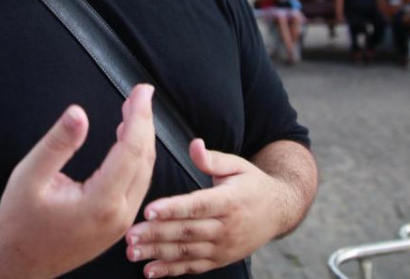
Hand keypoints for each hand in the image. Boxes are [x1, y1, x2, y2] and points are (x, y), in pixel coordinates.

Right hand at [0, 84, 156, 278]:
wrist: (19, 262)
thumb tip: (78, 113)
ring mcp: (121, 223)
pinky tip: (126, 143)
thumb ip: (57, 144)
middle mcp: (118, 215)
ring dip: (142, 140)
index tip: (141, 91)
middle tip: (140, 94)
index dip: (139, 116)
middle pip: (144, 160)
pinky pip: (137, 186)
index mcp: (100, 202)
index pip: (131, 149)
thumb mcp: (29, 176)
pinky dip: (136, 159)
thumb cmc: (20, 222)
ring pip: (144, 173)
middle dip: (145, 122)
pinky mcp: (118, 224)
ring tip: (134, 112)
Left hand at [123, 140, 285, 276]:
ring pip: (186, 252)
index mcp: (229, 201)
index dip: (172, 209)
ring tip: (133, 252)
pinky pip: (192, 267)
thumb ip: (213, 158)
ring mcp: (222, 247)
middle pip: (186, 231)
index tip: (149, 210)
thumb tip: (194, 144)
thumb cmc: (253, 184)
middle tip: (130, 234)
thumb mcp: (238, 165)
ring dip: (157, 253)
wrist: (279, 212)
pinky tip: (149, 271)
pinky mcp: (219, 260)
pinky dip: (170, 271)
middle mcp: (226, 228)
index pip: (197, 206)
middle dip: (156, 233)